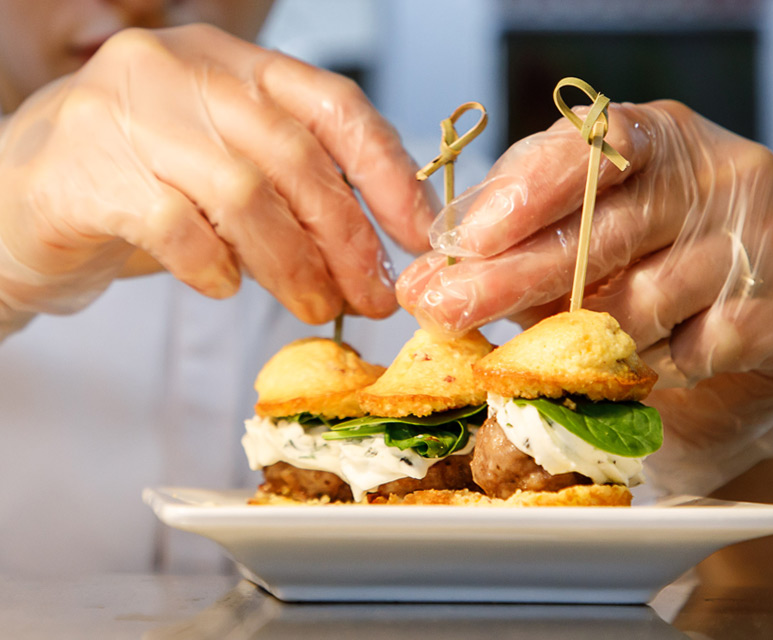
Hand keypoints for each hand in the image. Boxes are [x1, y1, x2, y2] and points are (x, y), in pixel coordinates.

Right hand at [0, 24, 436, 335]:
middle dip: (347, 237)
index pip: (333, 105)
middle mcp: (179, 71)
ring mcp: (124, 113)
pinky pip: (176, 227)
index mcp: (230, 63)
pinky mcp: (81, 170)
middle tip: (374, 296)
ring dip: (293, 265)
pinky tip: (224, 287)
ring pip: (244, 194)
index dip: (389, 172)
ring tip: (315, 306)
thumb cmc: (136, 190)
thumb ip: (292, 194)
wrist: (15, 204)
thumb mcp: (224, 174)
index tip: (418, 234)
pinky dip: (214, 267)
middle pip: (295, 156)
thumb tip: (375, 254)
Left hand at [397, 100, 772, 493]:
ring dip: (591, 337)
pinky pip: (692, 354)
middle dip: (514, 279)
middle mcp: (723, 170)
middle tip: (445, 313)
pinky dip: (654, 368)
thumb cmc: (649, 274)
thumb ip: (511, 246)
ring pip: (644, 303)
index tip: (466, 241)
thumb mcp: (578, 241)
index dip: (526, 193)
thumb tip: (424, 282)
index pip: (592, 146)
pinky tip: (652, 361)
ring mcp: (767, 236)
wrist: (754, 339)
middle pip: (605, 230)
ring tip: (573, 347)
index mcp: (662, 136)